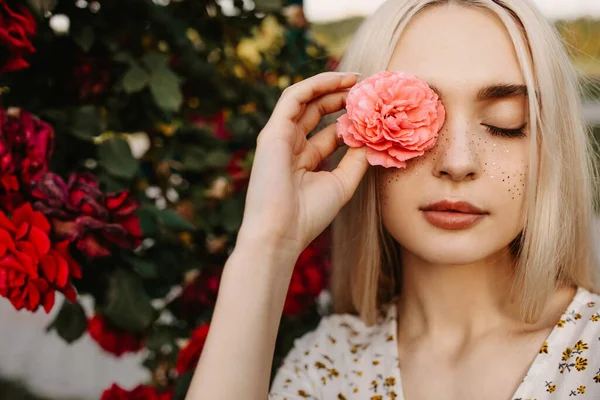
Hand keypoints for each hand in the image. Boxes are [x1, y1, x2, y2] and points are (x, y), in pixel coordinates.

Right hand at [237, 72, 367, 256]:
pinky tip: (340, 81)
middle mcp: (291, 145)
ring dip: (331, 86)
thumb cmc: (308, 215)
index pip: (330, 132)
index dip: (352, 119)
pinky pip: (294, 97)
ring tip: (357, 80)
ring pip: (305, 99)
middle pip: (318, 112)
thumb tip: (373, 135)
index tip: (376, 110)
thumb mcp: (342, 184)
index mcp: (305, 160)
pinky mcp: (272, 131)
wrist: (280, 233)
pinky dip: (316, 85)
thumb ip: (356, 159)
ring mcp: (280, 137)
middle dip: (343, 98)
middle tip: (369, 89)